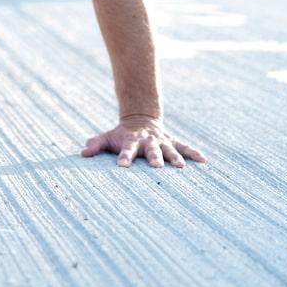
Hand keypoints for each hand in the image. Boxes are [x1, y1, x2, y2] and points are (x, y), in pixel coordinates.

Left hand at [81, 115, 206, 167]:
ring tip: (180, 167)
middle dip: (154, 158)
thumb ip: (96, 144)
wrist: (140, 119)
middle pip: (151, 150)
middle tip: (156, 166)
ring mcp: (162, 142)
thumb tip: (83, 153)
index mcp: (131, 141)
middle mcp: (148, 142)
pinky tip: (204, 160)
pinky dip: (194, 152)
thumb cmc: (121, 135)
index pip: (126, 150)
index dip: (124, 157)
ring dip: (175, 157)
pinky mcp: (172, 142)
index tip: (122, 165)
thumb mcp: (108, 137)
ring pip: (170, 149)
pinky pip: (185, 147)